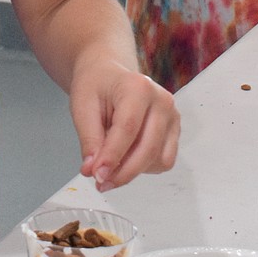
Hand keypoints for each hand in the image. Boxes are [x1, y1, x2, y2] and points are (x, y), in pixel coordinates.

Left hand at [69, 61, 179, 191]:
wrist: (109, 74)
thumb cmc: (95, 87)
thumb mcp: (82, 107)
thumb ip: (89, 139)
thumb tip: (92, 170)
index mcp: (138, 87)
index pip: (128, 129)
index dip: (112, 156)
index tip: (96, 176)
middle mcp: (162, 100)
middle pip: (147, 148)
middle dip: (123, 172)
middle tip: (100, 182)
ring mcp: (173, 116)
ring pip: (158, 159)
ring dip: (133, 171)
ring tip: (110, 167)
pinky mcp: (175, 130)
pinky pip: (164, 161)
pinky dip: (144, 167)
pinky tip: (126, 158)